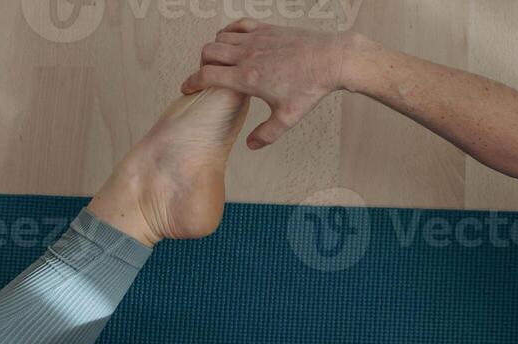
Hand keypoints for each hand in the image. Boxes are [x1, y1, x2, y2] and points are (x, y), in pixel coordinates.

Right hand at [181, 19, 370, 147]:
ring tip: (220, 62)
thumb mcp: (287, 118)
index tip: (186, 88)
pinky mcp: (266, 29)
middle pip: (208, 53)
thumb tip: (250, 145)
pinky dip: (228, 32)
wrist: (331, 60)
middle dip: (201, 65)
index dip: (192, 82)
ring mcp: (256, 39)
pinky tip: (233, 42)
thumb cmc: (310, 88)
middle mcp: (247, 55)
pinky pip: (237, 25)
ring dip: (214, 49)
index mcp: (247, 78)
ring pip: (220, 38)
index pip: (207, 76)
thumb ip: (266, 134)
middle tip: (206, 77)